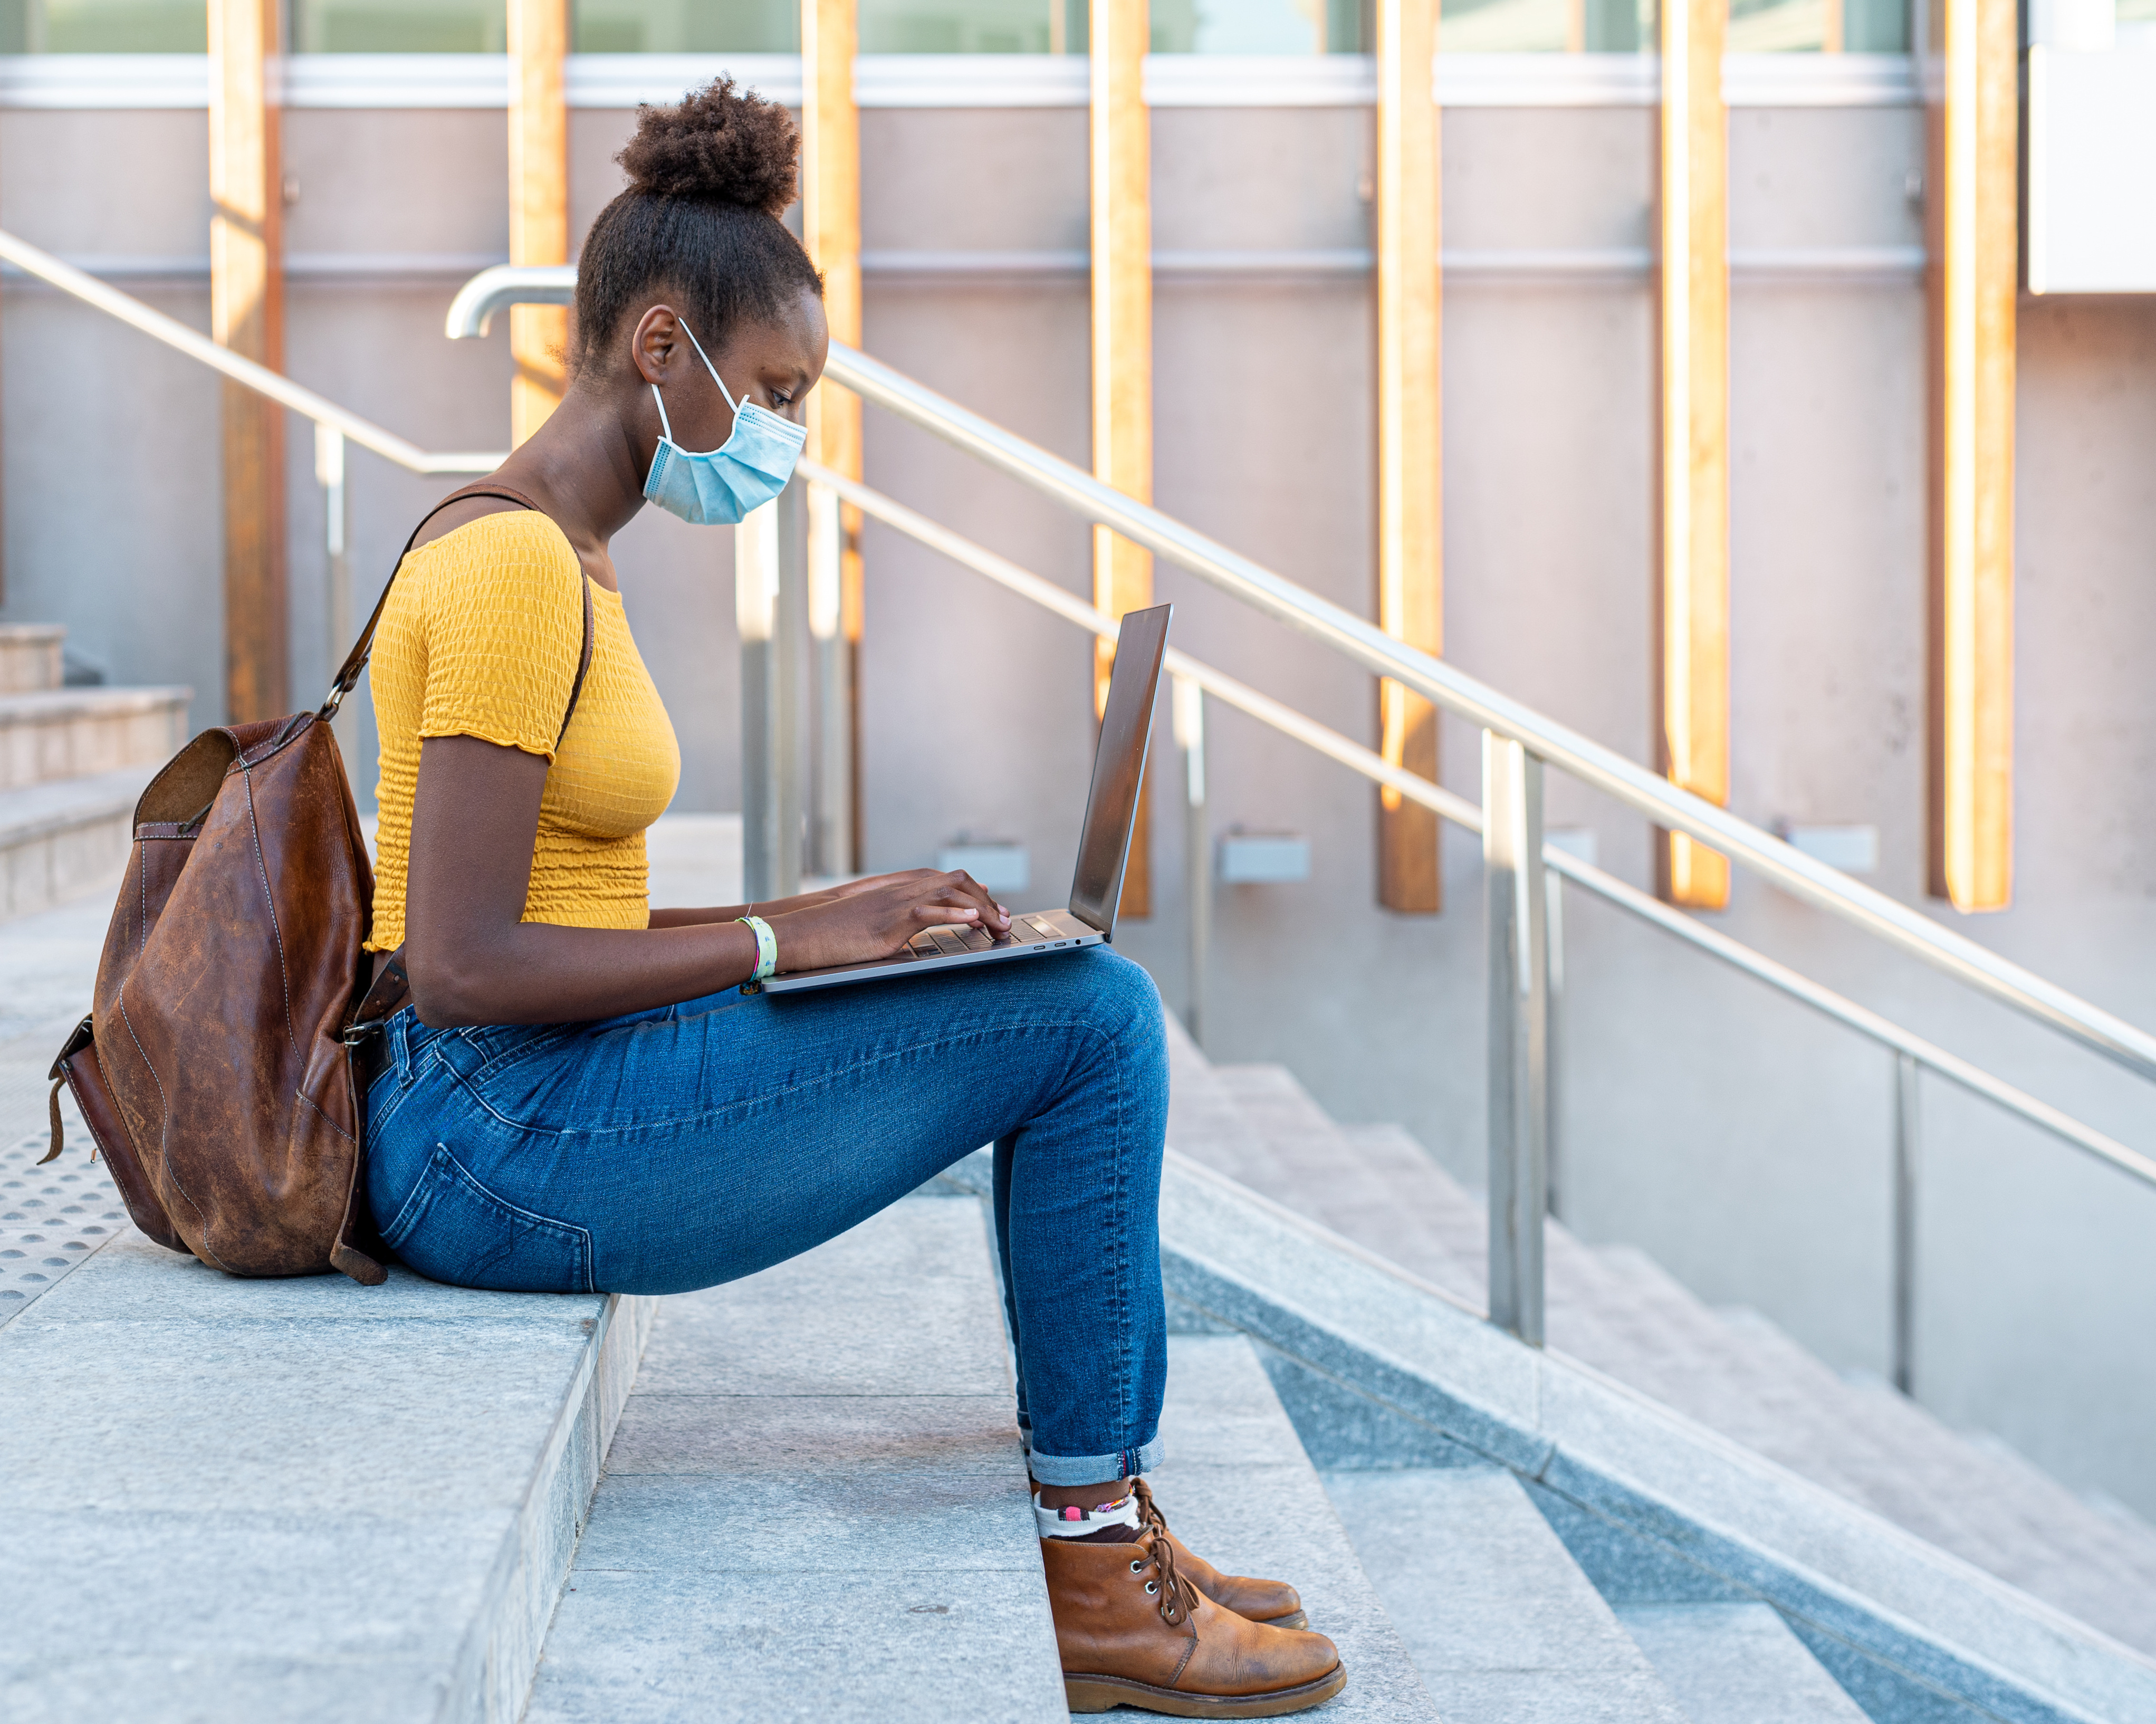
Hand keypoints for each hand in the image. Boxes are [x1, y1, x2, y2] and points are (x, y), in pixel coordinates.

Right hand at [766, 870, 1011, 972]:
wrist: (805, 932)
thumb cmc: (833, 932)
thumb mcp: (871, 924)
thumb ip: (895, 922)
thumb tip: (913, 932)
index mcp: (899, 889)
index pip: (947, 880)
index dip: (974, 893)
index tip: (992, 909)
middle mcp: (902, 890)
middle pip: (957, 882)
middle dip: (987, 899)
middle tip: (1004, 922)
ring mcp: (898, 902)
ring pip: (951, 893)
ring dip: (982, 908)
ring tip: (1000, 925)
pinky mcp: (891, 921)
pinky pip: (930, 911)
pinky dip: (956, 914)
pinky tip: (974, 920)